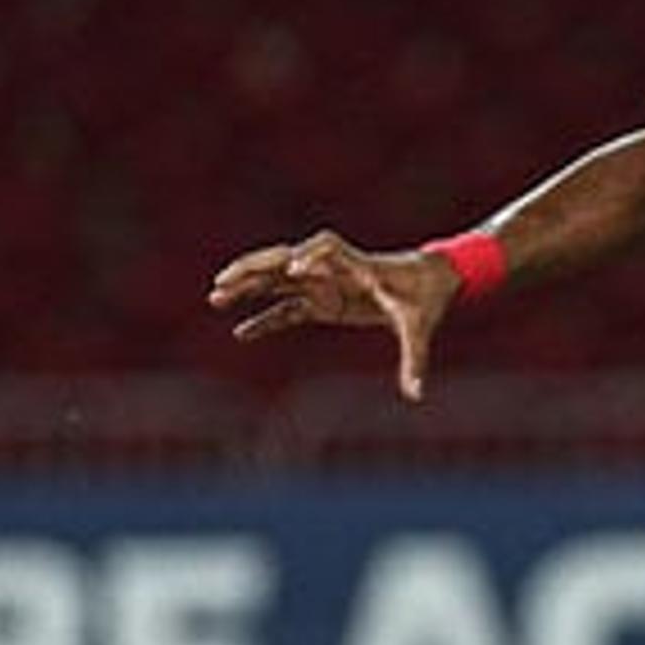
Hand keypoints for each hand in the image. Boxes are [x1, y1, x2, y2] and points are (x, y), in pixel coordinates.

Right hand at [207, 229, 459, 401]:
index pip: (327, 249)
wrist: (429, 284)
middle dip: (254, 269)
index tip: (294, 271)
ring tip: (215, 297)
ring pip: (277, 282)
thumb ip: (415, 359)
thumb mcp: (418, 329)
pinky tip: (240, 333)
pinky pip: (287, 310)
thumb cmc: (425, 299)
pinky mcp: (323, 301)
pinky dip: (265, 319)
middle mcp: (333, 270)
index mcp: (357, 264)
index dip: (310, 257)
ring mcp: (324, 284)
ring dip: (247, 288)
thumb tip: (416, 394)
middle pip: (284, 261)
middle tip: (223, 281)